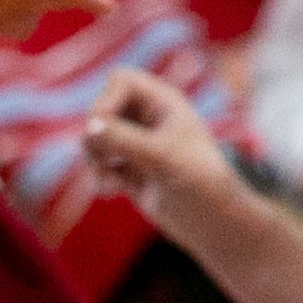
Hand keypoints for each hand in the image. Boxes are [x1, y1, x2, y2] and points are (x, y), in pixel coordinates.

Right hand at [83, 66, 243, 228]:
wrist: (213, 222)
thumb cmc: (200, 184)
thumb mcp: (162, 157)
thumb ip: (124, 139)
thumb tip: (89, 127)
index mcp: (166, 102)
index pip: (120, 80)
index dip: (105, 100)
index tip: (101, 128)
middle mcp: (151, 117)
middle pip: (100, 109)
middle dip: (94, 137)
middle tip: (103, 161)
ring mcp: (139, 142)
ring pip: (94, 137)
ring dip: (93, 161)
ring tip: (108, 184)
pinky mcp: (130, 167)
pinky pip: (98, 162)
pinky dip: (98, 175)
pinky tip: (110, 193)